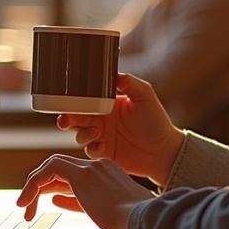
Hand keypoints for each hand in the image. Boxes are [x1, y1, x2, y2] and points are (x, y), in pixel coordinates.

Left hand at [15, 154, 154, 228]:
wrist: (144, 221)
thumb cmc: (132, 224)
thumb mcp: (106, 212)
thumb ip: (80, 203)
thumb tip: (57, 200)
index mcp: (108, 173)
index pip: (73, 174)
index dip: (55, 187)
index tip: (48, 201)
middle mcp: (98, 166)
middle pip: (59, 169)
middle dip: (40, 186)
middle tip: (28, 206)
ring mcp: (91, 168)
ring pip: (51, 168)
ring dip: (33, 188)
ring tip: (24, 207)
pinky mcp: (82, 175)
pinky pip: (48, 171)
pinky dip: (33, 184)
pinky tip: (26, 201)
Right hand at [59, 73, 184, 184]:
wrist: (164, 150)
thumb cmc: (156, 121)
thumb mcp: (145, 96)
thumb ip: (130, 83)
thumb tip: (115, 74)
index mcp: (107, 104)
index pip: (85, 100)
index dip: (72, 101)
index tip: (65, 101)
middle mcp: (101, 120)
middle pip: (76, 118)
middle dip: (66, 119)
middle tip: (64, 121)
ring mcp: (102, 137)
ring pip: (80, 135)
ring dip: (82, 134)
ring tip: (95, 133)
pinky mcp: (105, 154)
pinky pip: (90, 151)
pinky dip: (92, 148)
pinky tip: (102, 146)